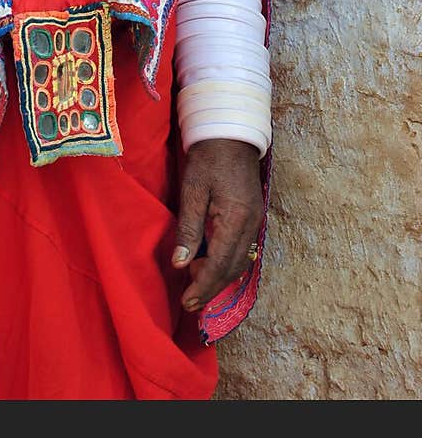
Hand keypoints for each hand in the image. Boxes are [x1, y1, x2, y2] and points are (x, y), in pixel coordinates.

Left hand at [171, 138, 262, 312]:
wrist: (231, 134)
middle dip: (211, 288)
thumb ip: (189, 229)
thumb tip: (180, 264)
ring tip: (195, 283)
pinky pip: (243, 250)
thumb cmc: (207, 158)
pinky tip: (210, 264)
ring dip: (219, 277)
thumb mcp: (192, 190)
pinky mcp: (254, 217)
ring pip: (240, 262)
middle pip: (233, 269)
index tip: (188, 303)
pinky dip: (227, 264)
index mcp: (236, 219)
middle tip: (190, 302)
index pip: (220, 264)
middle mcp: (252, 225)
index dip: (203, 287)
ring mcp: (256, 221)